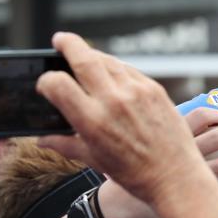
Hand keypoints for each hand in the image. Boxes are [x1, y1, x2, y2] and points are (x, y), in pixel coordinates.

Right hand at [35, 32, 201, 203]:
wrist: (176, 177)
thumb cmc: (134, 174)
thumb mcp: (94, 160)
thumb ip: (65, 144)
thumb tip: (41, 139)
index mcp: (92, 121)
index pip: (57, 84)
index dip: (46, 81)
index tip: (46, 84)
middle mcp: (113, 101)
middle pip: (83, 57)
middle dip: (68, 44)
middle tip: (60, 40)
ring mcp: (136, 92)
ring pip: (108, 60)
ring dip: (93, 55)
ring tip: (85, 57)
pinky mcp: (155, 90)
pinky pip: (129, 70)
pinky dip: (117, 68)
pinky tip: (112, 73)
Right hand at [87, 106, 217, 217]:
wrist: (115, 206)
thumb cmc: (127, 170)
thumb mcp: (137, 142)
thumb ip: (160, 129)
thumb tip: (183, 118)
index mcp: (170, 136)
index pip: (200, 117)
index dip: (217, 115)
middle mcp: (181, 154)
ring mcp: (185, 178)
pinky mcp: (187, 200)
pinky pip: (217, 198)